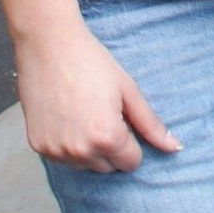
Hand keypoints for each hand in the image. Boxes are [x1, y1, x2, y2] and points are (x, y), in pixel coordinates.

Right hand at [16, 24, 181, 172]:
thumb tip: (175, 148)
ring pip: (85, 165)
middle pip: (108, 167)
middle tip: (101, 112)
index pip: (131, 163)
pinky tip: (66, 116)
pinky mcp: (37, 146)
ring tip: (82, 113)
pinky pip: (62, 157)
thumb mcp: (128, 90)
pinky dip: (67, 144)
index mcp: (107, 137)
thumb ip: (151, 124)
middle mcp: (80, 150)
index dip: (131, 141)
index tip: (121, 118)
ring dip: (88, 148)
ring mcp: (56, 150)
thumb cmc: (91, 62)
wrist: (48, 45)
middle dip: (110, 146)